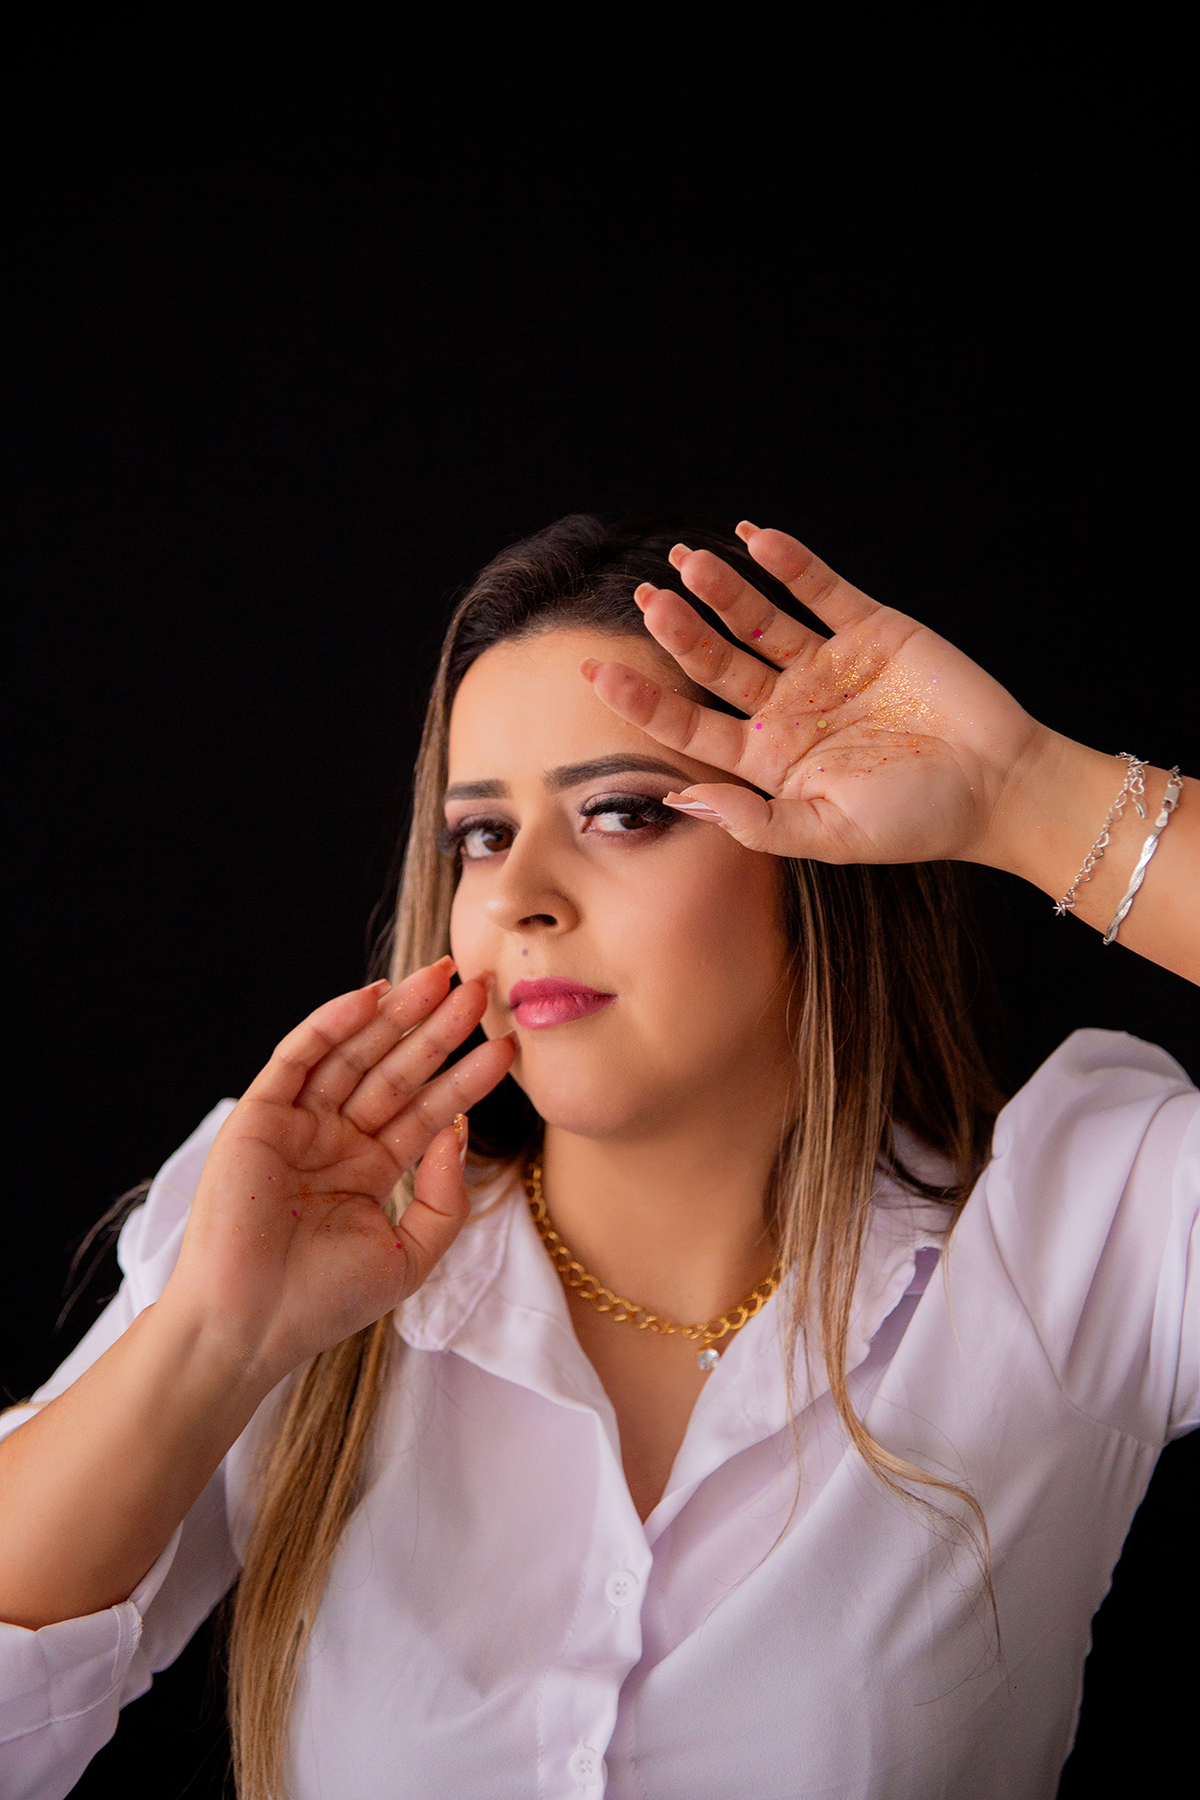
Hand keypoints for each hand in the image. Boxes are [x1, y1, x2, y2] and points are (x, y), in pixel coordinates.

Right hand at [161, 960, 514, 1382]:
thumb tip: (458, 1131)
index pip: (429, 1110)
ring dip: (396, 1012)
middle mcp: (335, 1138)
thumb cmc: (325, 1301)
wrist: (252, 1326)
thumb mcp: (409, 1254)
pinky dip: (333, 1022)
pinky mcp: (258, 1114)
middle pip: (396, 1069)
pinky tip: (373, 995)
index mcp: (370, 1167)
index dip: (467, 1077)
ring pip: (355, 1053)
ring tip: (441, 976)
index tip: (509, 1046)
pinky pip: (300, 1056)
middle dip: (438, 1028)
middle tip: (480, 986)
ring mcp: (297, 1123)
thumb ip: (443, 1196)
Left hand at [583, 522, 1043, 865]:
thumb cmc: (917, 822)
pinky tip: (753, 540)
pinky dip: (789, 563)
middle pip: (716, 662)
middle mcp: (789, 708)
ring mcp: (827, 665)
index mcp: (770, 759)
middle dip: (678, 632)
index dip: (642, 699)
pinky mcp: (871, 630)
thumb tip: (682, 797)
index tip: (595, 674)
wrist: (998, 785)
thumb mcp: (830, 835)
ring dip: (723, 591)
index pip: (690, 723)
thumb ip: (755, 822)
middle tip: (644, 601)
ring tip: (685, 562)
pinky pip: (820, 589)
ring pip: (759, 619)